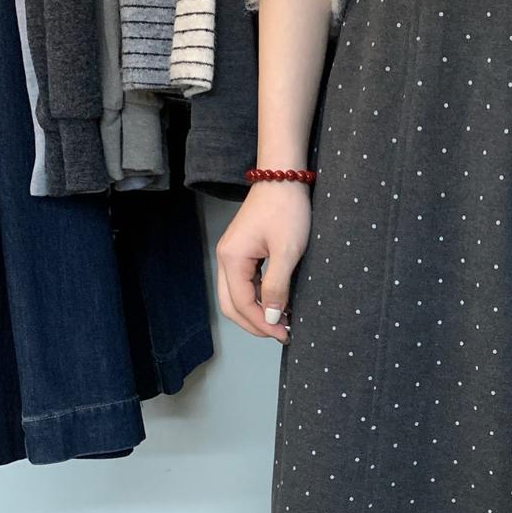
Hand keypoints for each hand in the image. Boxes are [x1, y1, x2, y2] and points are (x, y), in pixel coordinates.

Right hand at [215, 180, 311, 343]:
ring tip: (282, 321)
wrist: (283, 178)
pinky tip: (277, 302)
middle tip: (281, 334)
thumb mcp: (286, 252)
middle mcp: (224, 259)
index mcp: (231, 259)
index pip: (241, 304)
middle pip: (231, 305)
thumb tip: (271, 316)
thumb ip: (277, 286)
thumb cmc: (286, 209)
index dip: (262, 323)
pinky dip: (257, 298)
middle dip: (254, 323)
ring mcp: (230, 255)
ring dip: (255, 312)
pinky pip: (243, 284)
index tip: (285, 334)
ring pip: (235, 296)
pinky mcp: (241, 252)